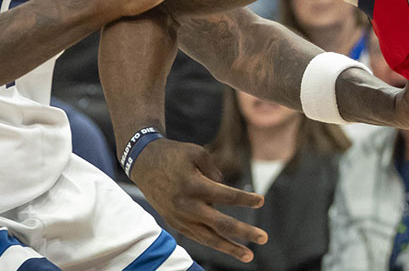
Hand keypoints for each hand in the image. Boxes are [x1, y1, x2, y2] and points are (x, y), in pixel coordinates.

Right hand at [131, 138, 265, 262]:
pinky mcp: (174, 223)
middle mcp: (187, 206)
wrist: (144, 164)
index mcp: (194, 186)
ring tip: (249, 256)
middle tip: (264, 238)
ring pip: (208, 238)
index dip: (246, 200)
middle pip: (221, 224)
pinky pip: (197, 236)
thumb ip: (216, 172)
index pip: (227, 197)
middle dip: (244, 232)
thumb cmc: (175, 155)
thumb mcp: (197, 153)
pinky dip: (213, 242)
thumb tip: (226, 195)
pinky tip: (228, 247)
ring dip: (230, 248)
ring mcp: (179, 218)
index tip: (261, 201)